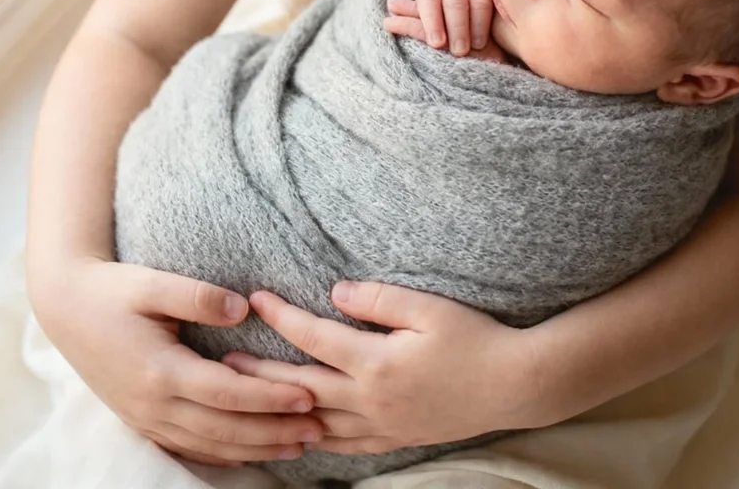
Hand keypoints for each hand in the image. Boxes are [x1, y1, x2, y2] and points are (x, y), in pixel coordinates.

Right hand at [33, 258, 324, 464]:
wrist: (64, 308)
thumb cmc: (113, 290)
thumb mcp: (154, 283)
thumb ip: (200, 297)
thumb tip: (244, 309)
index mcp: (160, 370)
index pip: (227, 393)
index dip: (270, 398)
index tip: (308, 395)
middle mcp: (153, 403)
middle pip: (224, 428)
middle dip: (273, 432)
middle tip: (319, 431)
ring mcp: (145, 417)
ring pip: (209, 444)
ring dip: (255, 447)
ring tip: (297, 446)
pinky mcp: (141, 419)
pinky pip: (188, 446)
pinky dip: (223, 453)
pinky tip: (249, 452)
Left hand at [223, 283, 545, 453]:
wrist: (513, 384)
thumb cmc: (474, 338)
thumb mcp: (429, 308)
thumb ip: (379, 300)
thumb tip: (335, 293)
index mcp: (376, 363)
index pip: (315, 338)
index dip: (282, 317)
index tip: (256, 299)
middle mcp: (371, 400)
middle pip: (302, 387)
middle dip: (260, 372)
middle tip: (224, 360)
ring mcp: (382, 425)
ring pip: (316, 424)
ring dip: (279, 411)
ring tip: (248, 401)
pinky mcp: (396, 437)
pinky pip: (344, 445)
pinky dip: (315, 439)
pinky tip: (301, 434)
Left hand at [384, 0, 497, 57]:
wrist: (477, 25)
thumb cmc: (446, 28)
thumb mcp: (429, 25)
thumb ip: (414, 20)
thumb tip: (389, 13)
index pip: (428, 1)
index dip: (432, 22)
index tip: (436, 43)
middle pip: (453, 2)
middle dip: (456, 28)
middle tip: (458, 52)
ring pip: (473, 2)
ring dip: (473, 26)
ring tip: (475, 47)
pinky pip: (489, 2)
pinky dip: (486, 21)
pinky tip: (486, 37)